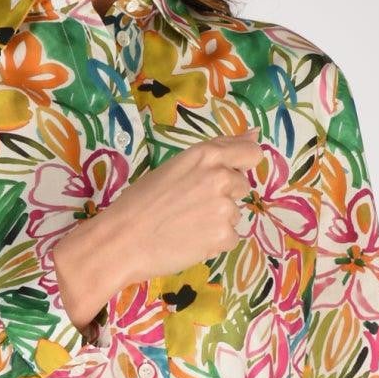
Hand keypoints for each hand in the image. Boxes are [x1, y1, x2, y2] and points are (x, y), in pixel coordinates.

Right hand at [111, 131, 264, 282]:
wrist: (122, 239)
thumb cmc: (141, 201)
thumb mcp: (176, 166)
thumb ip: (219, 150)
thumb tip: (256, 134)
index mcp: (206, 155)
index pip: (251, 152)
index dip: (243, 164)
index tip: (229, 174)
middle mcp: (221, 177)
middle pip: (242, 186)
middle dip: (223, 196)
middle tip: (190, 206)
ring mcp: (225, 208)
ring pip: (234, 214)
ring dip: (217, 221)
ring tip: (185, 225)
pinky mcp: (223, 236)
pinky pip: (229, 238)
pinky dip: (213, 243)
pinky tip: (189, 241)